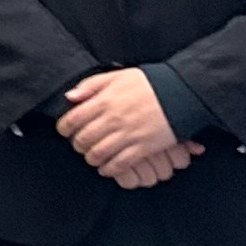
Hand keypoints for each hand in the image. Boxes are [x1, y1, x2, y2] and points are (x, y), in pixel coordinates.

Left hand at [58, 68, 192, 188]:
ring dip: (92, 158)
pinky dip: (109, 169)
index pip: (72, 120)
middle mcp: (112, 119)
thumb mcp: (116, 76)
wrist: (181, 92)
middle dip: (78, 145)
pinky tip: (107, 168)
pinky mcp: (143, 147)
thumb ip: (90, 85)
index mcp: (104, 101)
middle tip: (81, 145)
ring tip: (93, 157)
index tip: (65, 131)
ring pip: (98, 154)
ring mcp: (127, 134)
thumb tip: (70, 97)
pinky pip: (119, 164)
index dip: (64, 128)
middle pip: (83, 140)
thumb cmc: (148, 84)